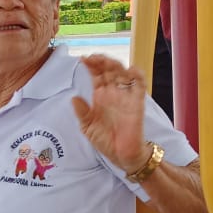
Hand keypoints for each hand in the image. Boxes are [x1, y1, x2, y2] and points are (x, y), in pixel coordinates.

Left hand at [72, 54, 149, 172]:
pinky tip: (131, 70)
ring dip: (115, 65)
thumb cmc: (105, 141)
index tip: (82, 59)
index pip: (96, 75)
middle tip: (93, 57)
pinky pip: (140, 86)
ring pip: (122, 73)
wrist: (121, 155)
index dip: (91, 65)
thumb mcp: (88, 127)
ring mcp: (125, 96)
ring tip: (105, 61)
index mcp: (100, 96)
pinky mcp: (137, 103)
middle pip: (109, 70)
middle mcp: (113, 93)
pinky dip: (138, 76)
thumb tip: (73, 98)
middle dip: (102, 61)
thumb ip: (82, 113)